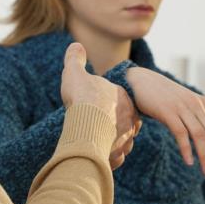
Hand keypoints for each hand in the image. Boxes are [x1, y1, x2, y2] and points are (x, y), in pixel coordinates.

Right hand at [61, 43, 139, 168]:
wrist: (85, 122)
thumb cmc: (83, 97)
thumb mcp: (75, 72)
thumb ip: (75, 59)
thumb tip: (75, 45)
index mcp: (124, 99)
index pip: (121, 103)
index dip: (108, 106)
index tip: (96, 109)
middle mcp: (130, 120)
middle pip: (124, 124)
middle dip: (112, 126)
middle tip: (96, 126)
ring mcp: (125, 139)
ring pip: (122, 142)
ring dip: (111, 143)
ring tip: (95, 142)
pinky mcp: (117, 155)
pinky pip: (115, 158)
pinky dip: (108, 158)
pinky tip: (96, 155)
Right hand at [126, 67, 204, 177]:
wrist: (141, 82)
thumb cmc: (164, 99)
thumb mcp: (186, 106)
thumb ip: (198, 119)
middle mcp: (197, 105)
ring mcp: (182, 107)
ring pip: (200, 135)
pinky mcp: (167, 111)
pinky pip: (181, 132)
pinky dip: (187, 148)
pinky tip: (189, 162)